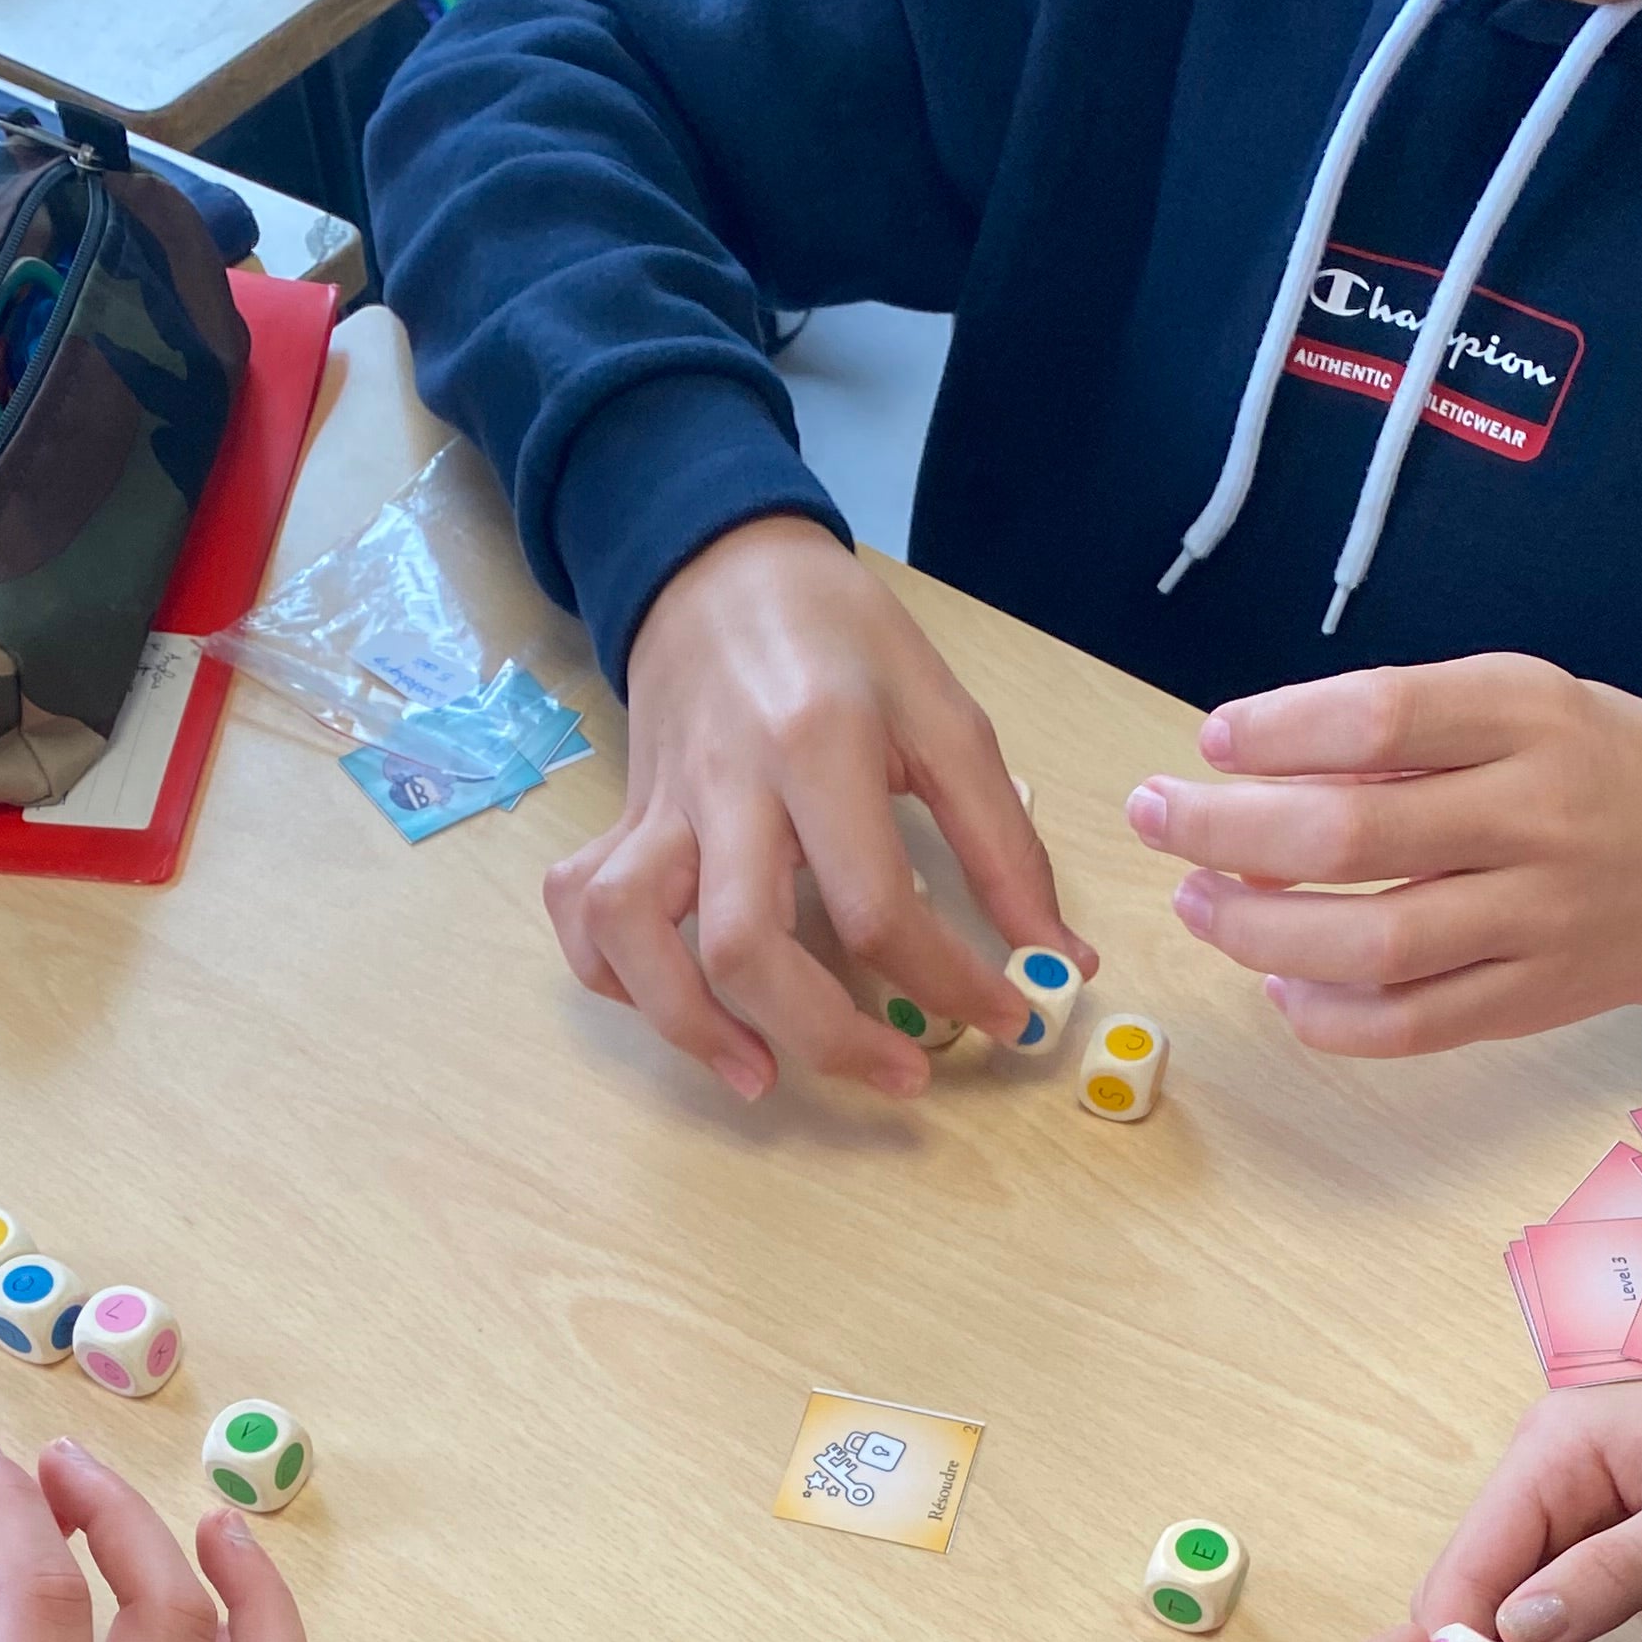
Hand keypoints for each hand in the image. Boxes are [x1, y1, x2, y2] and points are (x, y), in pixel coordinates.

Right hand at [549, 516, 1090, 1100]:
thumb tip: (1057, 958)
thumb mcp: (945, 715)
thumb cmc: (843, 639)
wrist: (723, 565)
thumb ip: (1003, 841)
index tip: (1007, 1018)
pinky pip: (584, 910)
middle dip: (826, 1039)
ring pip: (635, 933)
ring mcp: (660, 805)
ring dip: (691, 1026)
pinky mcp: (622, 819)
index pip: (877, 905)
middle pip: (744, 946)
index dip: (950, 984)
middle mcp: (728, 783)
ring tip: (761, 1075)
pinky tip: (680, 1004)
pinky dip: (613, 975)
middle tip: (901, 1076)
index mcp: (821, 746)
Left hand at [1127, 655, 1641, 1055]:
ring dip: (1258, 930)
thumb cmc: (1597, 767)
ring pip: (1370, 942)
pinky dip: (1325, 1014)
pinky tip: (1280, 986)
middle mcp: (1534, 815)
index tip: (1213, 742)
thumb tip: (1257, 763)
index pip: (1378, 720)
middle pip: (1350, 836)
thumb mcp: (1525, 701)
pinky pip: (1407, 1023)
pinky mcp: (1532, 999)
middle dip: (1227, 830)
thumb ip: (1409, 726)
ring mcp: (1535, 917)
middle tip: (1159, 817)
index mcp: (1529, 716)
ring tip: (1201, 903)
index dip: (1277, 732)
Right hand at [1417, 1391, 1641, 1641]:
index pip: (1471, 1556)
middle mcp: (1542, 1469)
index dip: (1457, 1640)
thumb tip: (1514, 1633)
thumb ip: (1609, 1578)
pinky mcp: (1591, 1539)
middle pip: (1474, 1579)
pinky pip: (1543, 1601)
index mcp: (1555, 1447)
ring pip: (1503, 1598)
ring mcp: (1565, 1504)